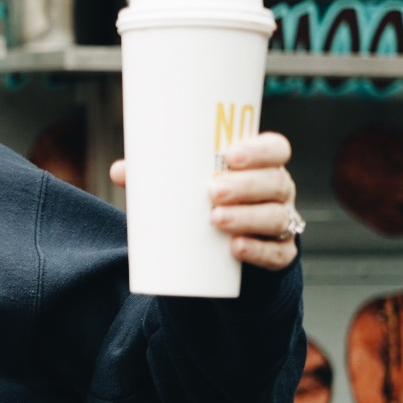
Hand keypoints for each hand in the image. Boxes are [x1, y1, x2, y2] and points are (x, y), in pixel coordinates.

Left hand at [110, 131, 301, 272]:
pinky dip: (257, 251)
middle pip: (275, 182)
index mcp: (261, 165)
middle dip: (245, 186)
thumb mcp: (184, 188)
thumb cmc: (203, 203)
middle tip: (212, 191)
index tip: (230, 155)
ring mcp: (282, 222)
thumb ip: (155, 177)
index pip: (276, 149)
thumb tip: (120, 170)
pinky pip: (276, 253)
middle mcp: (278, 191)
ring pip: (276, 217)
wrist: (223, 252)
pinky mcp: (280, 254)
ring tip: (216, 219)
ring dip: (248, 217)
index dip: (260, 150)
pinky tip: (236, 248)